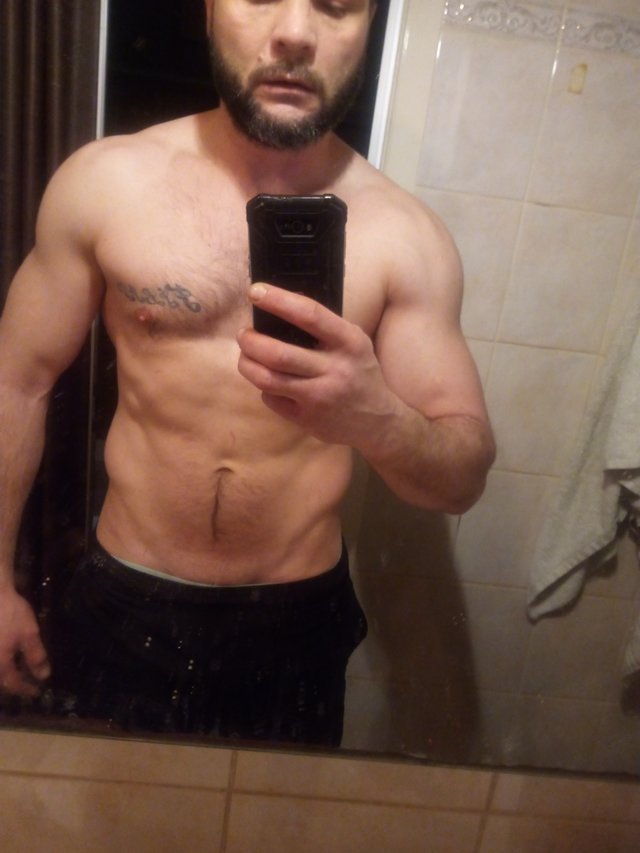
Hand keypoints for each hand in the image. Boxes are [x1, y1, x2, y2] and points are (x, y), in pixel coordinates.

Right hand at [0, 586, 49, 696]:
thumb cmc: (11, 615)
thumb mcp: (29, 634)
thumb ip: (36, 656)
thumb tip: (44, 676)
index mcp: (0, 664)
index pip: (13, 683)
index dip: (26, 689)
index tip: (37, 692)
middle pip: (1, 679)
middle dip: (14, 683)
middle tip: (27, 683)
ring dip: (7, 673)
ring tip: (19, 671)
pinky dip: (3, 662)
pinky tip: (9, 656)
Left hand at [237, 284, 399, 446]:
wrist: (377, 420)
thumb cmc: (359, 373)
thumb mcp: (354, 343)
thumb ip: (326, 327)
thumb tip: (282, 303)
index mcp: (349, 342)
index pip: (310, 315)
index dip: (279, 301)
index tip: (255, 292)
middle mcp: (335, 370)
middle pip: (278, 354)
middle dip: (251, 341)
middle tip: (243, 333)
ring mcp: (320, 397)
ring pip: (268, 379)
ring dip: (247, 364)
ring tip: (245, 355)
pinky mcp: (307, 418)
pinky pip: (271, 399)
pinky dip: (264, 388)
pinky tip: (270, 383)